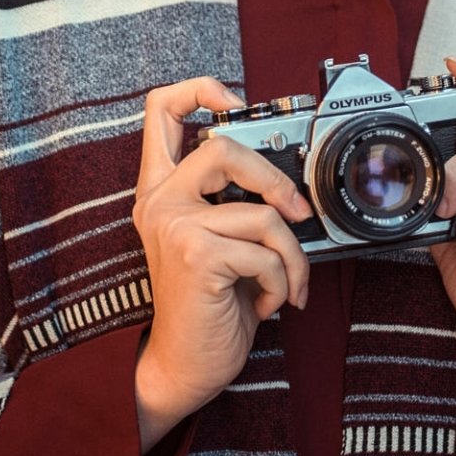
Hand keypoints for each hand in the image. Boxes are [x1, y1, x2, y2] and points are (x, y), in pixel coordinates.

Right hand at [130, 77, 312, 452]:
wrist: (186, 366)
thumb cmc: (209, 304)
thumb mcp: (218, 242)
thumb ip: (232, 203)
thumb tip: (286, 184)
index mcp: (162, 190)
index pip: (159, 110)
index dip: (198, 89)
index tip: (233, 99)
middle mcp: (160, 202)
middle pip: (223, 147)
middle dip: (275, 180)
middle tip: (296, 214)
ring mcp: (174, 225)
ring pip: (263, 212)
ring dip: (292, 254)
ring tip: (287, 283)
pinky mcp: (196, 254)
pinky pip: (266, 251)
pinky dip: (283, 282)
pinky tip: (270, 303)